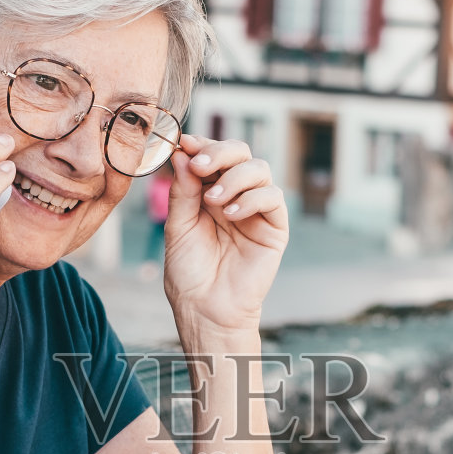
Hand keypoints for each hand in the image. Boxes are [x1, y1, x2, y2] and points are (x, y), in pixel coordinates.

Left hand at [162, 135, 288, 336]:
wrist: (206, 309)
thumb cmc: (189, 273)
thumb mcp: (178, 227)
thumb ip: (183, 191)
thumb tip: (183, 154)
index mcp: (208, 192)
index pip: (212, 156)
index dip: (201, 145)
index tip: (185, 143)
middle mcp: (235, 195)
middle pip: (239, 153)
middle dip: (219, 152)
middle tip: (201, 165)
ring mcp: (256, 209)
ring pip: (258, 169)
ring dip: (234, 177)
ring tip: (214, 200)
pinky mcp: (274, 226)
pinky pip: (272, 197)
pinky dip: (251, 198)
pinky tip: (231, 215)